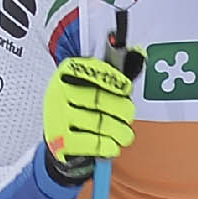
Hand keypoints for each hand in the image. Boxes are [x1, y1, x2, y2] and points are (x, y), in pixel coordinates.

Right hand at [40, 54, 134, 177]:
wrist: (58, 136)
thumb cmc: (81, 105)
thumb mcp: (92, 84)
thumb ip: (113, 72)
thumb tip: (139, 53)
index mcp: (67, 73)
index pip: (91, 70)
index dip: (112, 79)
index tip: (127, 87)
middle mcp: (58, 93)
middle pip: (97, 99)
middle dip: (120, 108)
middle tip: (129, 113)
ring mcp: (58, 118)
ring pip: (97, 122)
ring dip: (118, 130)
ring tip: (126, 134)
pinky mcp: (60, 141)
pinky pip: (90, 143)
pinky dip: (106, 146)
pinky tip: (113, 146)